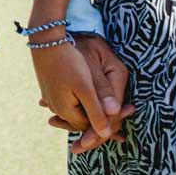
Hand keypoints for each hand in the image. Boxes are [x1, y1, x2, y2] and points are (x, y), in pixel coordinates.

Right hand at [30, 33, 132, 154]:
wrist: (45, 39)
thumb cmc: (67, 61)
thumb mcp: (85, 87)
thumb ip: (97, 111)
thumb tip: (107, 134)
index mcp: (66, 111)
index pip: (93, 125)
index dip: (112, 120)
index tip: (130, 110)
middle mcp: (57, 108)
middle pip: (86, 119)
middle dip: (105, 115)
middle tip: (128, 108)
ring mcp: (52, 98)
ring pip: (79, 109)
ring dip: (94, 108)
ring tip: (113, 102)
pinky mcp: (51, 88)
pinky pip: (70, 99)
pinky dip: (83, 100)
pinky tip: (92, 94)